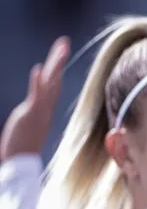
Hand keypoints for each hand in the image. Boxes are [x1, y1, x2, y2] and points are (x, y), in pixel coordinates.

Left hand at [0, 36, 70, 159]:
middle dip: (59, 60)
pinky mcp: (30, 116)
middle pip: (54, 80)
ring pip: (49, 84)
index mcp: (43, 110)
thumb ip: (30, 117)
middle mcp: (44, 109)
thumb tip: (31, 111)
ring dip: (55, 65)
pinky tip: (38, 69)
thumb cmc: (19, 150)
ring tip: (61, 47)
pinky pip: (36, 97)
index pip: (52, 85)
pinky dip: (37, 83)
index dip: (56, 68)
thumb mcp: (25, 129)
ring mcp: (38, 112)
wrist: (19, 167)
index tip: (60, 53)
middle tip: (64, 41)